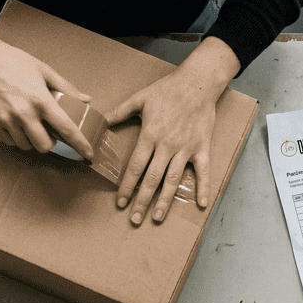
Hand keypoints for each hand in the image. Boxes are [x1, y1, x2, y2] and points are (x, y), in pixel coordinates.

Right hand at [0, 12, 94, 157]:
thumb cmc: (14, 61)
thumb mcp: (44, 70)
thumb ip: (66, 88)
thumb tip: (86, 100)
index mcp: (41, 99)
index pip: (66, 128)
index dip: (80, 144)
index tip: (88, 155)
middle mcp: (24, 113)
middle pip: (44, 146)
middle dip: (49, 142)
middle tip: (47, 131)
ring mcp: (6, 119)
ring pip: (25, 146)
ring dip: (31, 140)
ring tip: (29, 124)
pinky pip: (9, 142)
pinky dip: (16, 137)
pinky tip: (16, 123)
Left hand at [106, 37, 239, 224]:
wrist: (198, 82)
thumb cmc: (167, 89)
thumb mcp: (139, 98)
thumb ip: (119, 112)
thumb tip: (99, 120)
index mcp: (150, 135)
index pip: (135, 167)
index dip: (127, 186)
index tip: (121, 202)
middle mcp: (167, 146)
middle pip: (152, 179)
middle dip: (142, 201)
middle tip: (134, 219)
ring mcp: (186, 148)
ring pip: (173, 180)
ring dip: (164, 201)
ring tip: (156, 217)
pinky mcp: (202, 148)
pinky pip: (204, 171)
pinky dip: (204, 188)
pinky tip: (201, 204)